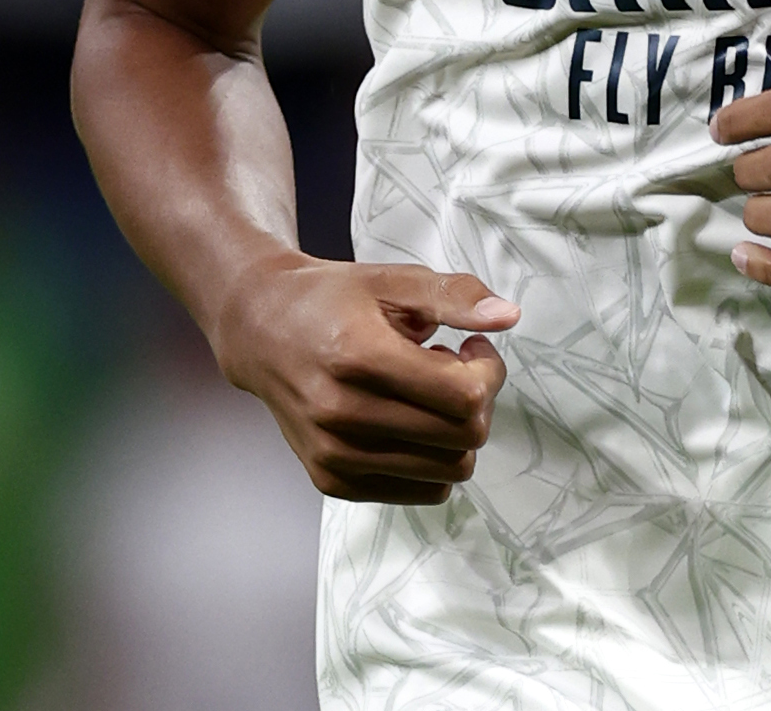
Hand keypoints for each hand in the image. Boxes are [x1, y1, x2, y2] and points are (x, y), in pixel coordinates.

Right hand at [214, 256, 518, 503]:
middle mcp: (342, 414)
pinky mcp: (332, 481)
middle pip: (463, 438)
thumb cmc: (332, 300)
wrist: (261, 330)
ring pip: (449, 471)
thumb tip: (509, 316)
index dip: (487, 371)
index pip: (464, 397)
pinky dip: (432, 459)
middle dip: (478, 401)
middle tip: (452, 369)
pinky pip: (421, 491)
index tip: (472, 348)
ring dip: (455, 432)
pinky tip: (409, 419)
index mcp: (359, 357)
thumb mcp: (393, 280)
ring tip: (426, 394)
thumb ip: (453, 296)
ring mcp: (334, 455)